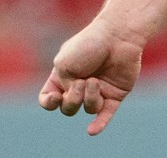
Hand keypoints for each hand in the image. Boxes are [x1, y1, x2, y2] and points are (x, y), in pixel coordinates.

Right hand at [37, 19, 143, 135]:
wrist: (119, 35)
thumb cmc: (89, 44)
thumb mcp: (64, 63)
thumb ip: (62, 84)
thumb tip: (75, 97)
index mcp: (62, 77)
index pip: (47, 99)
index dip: (48, 103)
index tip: (55, 97)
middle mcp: (79, 86)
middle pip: (67, 108)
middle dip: (73, 99)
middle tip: (82, 82)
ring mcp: (98, 91)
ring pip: (88, 109)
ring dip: (90, 98)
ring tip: (95, 81)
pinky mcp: (115, 93)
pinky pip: (106, 114)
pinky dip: (99, 124)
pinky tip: (92, 131)